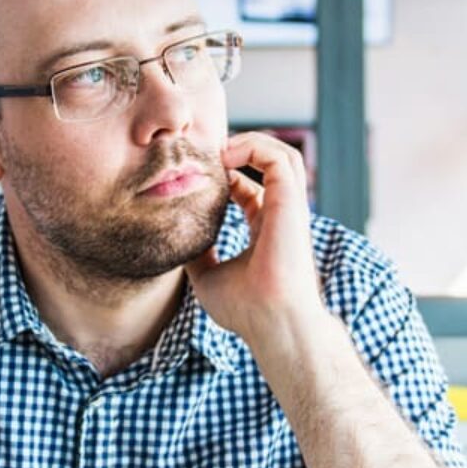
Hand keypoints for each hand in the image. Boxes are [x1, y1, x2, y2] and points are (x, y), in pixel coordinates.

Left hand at [185, 132, 328, 344]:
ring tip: (219, 150)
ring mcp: (289, 209)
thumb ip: (196, 255)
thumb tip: (175, 240)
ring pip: (281, 156)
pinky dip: (254, 147)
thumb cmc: (246, 310)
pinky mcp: (291, 202)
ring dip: (250, 144)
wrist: (271, 323)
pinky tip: (226, 157)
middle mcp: (281, 216)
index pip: (250, 190)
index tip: (198, 175)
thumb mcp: (207, 277)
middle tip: (207, 153)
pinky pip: (279, 158)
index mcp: (266, 232)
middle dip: (240, 150)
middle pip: (270, 166)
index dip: (225, 176)